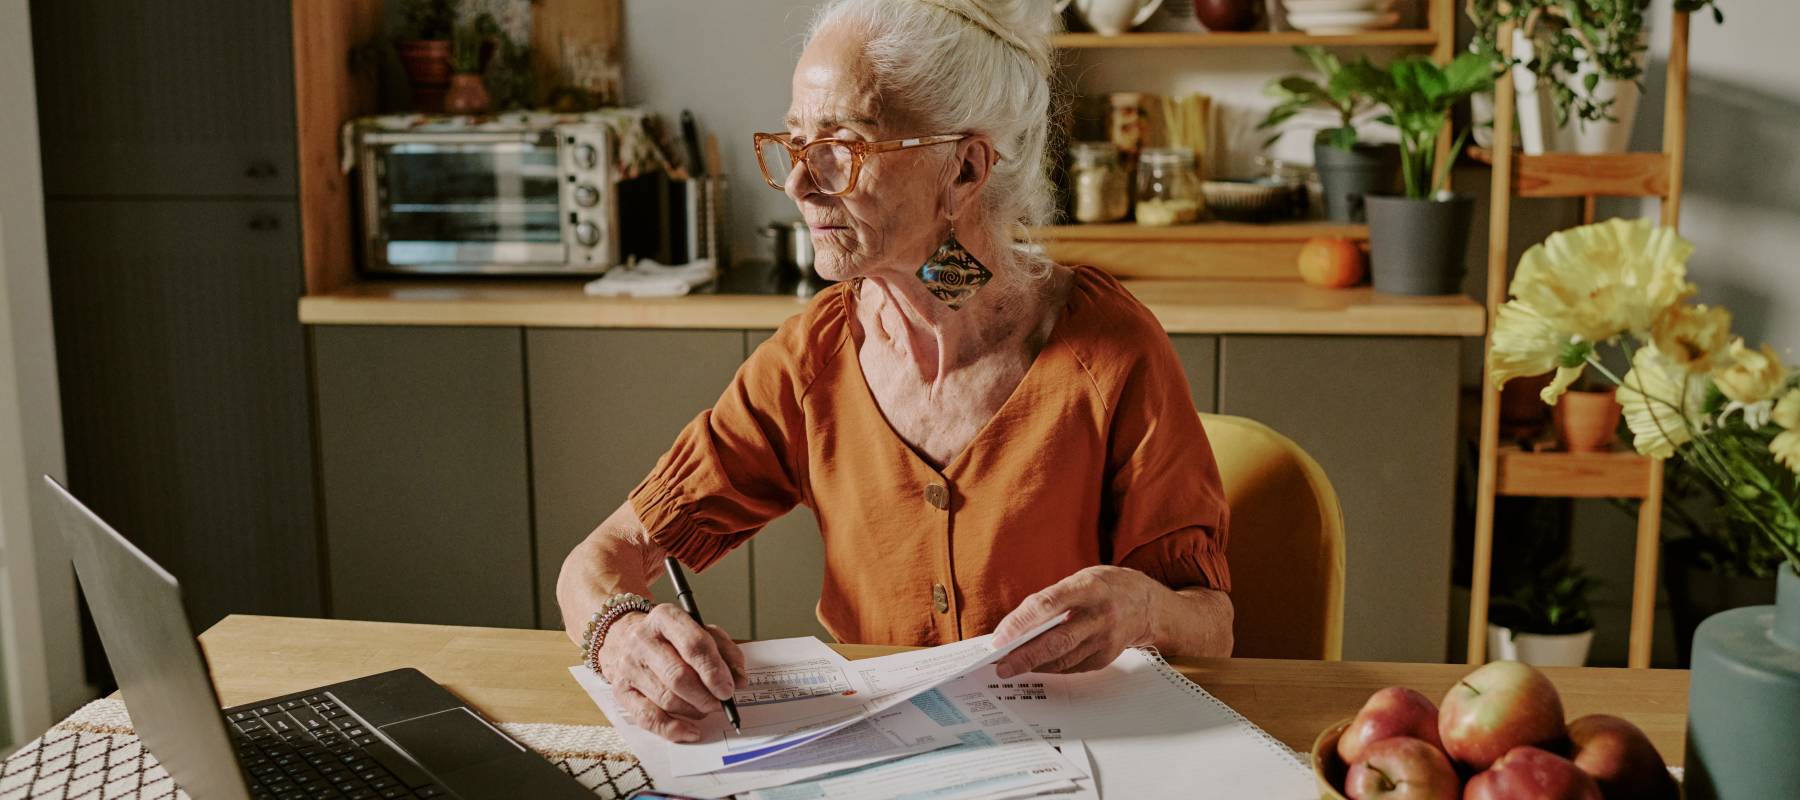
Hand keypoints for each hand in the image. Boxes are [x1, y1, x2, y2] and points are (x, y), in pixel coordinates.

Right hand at [597, 603, 745, 741]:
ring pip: (666, 699)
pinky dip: (673, 729)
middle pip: (678, 676)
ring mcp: (628, 666)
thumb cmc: (671, 637)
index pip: (693, 645)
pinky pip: (648, 718)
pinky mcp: (621, 691)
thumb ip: (725, 651)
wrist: (624, 637)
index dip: (714, 671)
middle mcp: (642, 640)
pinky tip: (690, 730)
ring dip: (694, 711)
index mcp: (665, 618)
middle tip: (720, 703)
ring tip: (706, 708)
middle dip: (705, 696)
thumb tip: (739, 679)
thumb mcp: (701, 631)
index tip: (729, 688)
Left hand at [990, 566, 1160, 678]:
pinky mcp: (1106, 657)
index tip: (1000, 636)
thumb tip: (1015, 626)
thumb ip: (1052, 600)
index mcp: (1090, 587)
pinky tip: (1035, 666)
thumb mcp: (1081, 580)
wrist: (1147, 604)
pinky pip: (1072, 666)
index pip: (1050, 604)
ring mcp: (1105, 639)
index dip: (1022, 622)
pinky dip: (1050, 667)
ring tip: (1009, 667)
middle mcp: (1100, 615)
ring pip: (1063, 659)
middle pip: (1057, 640)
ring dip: (1033, 665)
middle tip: (1000, 665)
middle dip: (1025, 655)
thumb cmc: (1105, 588)